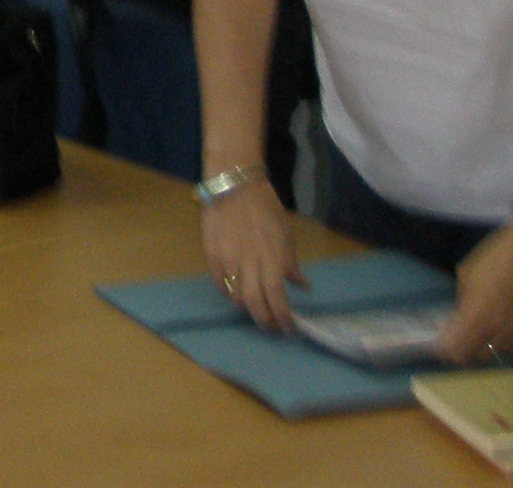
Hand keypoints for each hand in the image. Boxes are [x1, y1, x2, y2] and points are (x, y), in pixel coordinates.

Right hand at [199, 176, 302, 332]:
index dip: (283, 318)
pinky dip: (229, 293)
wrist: (234, 184)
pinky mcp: (211, 254)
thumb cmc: (265, 207)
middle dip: (264, 321)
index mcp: (272, 258)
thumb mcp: (285, 234)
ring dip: (247, 307)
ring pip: (236, 297)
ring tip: (256, 307)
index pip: (277, 298)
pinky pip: (220, 283)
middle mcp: (249, 263)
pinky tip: (237, 293)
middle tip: (271, 326)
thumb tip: (301, 285)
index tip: (288, 328)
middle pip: (254, 304)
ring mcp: (227, 259)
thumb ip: (290, 263)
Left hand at [437, 221, 512, 361]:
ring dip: (483, 345)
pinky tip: (497, 326)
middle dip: (461, 349)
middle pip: (474, 355)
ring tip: (477, 330)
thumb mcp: (467, 274)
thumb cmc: (495, 255)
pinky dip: (501, 340)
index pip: (455, 348)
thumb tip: (456, 318)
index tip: (438, 343)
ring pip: (494, 351)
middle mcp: (497, 329)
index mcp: (476, 314)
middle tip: (455, 336)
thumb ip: (462, 301)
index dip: (444, 349)